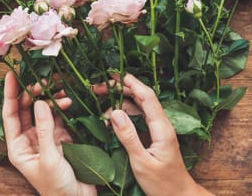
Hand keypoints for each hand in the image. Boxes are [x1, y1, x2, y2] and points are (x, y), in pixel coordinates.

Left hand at [2, 72, 96, 195]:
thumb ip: (44, 129)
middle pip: (25, 109)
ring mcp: (43, 137)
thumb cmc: (57, 187)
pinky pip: (57, 116)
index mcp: (17, 146)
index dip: (10, 94)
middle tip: (43, 81)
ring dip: (50, 99)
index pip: (10, 115)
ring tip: (60, 91)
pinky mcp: (59, 137)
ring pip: (42, 110)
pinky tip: (67, 102)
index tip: (11, 75)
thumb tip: (40, 103)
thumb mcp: (49, 157)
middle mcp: (28, 139)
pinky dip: (61, 107)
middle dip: (33, 93)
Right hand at [103, 73, 213, 195]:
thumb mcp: (142, 162)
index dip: (131, 83)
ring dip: (119, 102)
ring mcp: (158, 129)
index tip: (113, 75)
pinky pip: (137, 118)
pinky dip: (123, 114)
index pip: (147, 97)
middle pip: (141, 98)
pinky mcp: (153, 135)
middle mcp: (161, 124)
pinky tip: (110, 118)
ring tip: (99, 103)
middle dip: (120, 89)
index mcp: (162, 128)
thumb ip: (128, 137)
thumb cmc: (162, 184)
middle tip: (98, 88)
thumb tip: (114, 113)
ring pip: (137, 107)